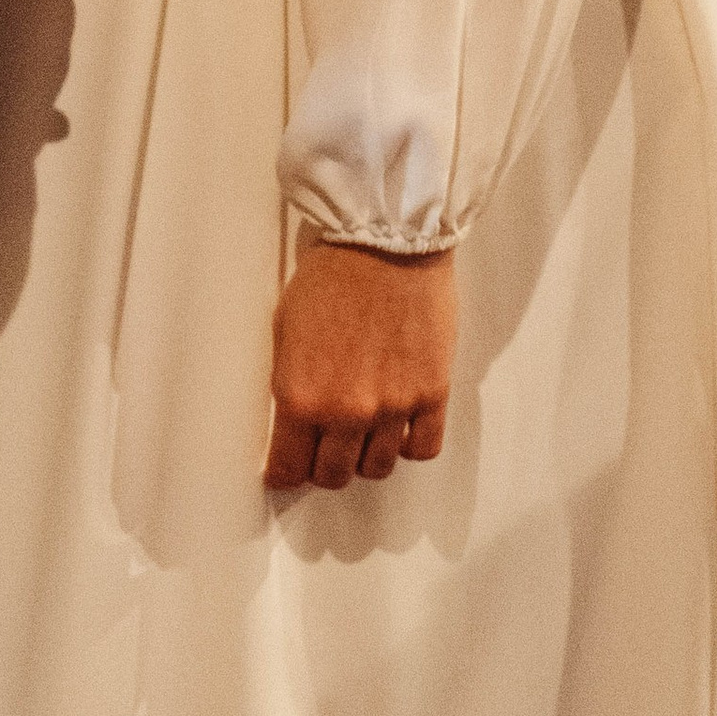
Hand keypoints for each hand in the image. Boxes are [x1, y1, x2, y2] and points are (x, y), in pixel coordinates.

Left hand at [265, 235, 456, 490]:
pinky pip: (422, 449)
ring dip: (366, 457)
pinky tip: (399, 427)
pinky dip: (409, 445)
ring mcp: (392, 407)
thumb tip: (291, 421)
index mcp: (300, 396)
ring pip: (377, 468)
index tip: (286, 470)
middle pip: (334, 476)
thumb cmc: (332, 273)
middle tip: (322, 450)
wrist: (384, 239)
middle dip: (323, 467)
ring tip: (361, 435)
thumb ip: (291, 384)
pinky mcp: (431, 394)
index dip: (285, 472)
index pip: (289, 468)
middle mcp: (346, 412)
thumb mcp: (286, 330)